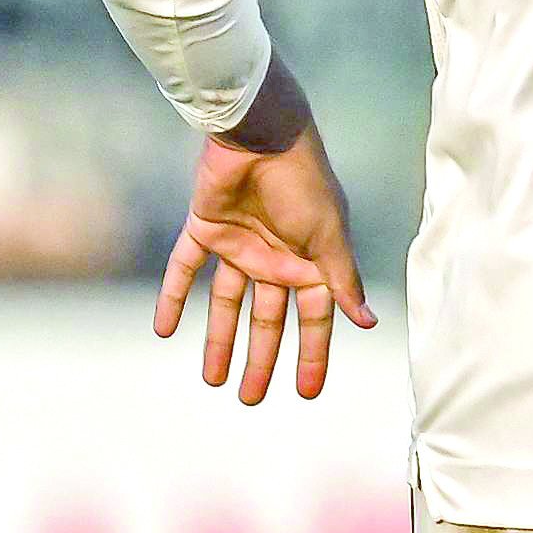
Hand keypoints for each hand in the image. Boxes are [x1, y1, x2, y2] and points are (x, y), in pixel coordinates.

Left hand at [151, 114, 375, 405]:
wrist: (260, 133)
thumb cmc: (304, 182)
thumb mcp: (328, 237)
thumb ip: (342, 280)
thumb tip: (369, 322)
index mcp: (308, 261)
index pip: (312, 319)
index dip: (310, 355)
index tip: (306, 393)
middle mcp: (275, 258)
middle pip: (267, 320)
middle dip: (260, 359)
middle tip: (250, 399)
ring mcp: (239, 244)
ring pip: (226, 303)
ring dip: (219, 340)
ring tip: (212, 380)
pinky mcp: (205, 228)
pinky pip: (185, 269)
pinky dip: (173, 297)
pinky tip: (163, 330)